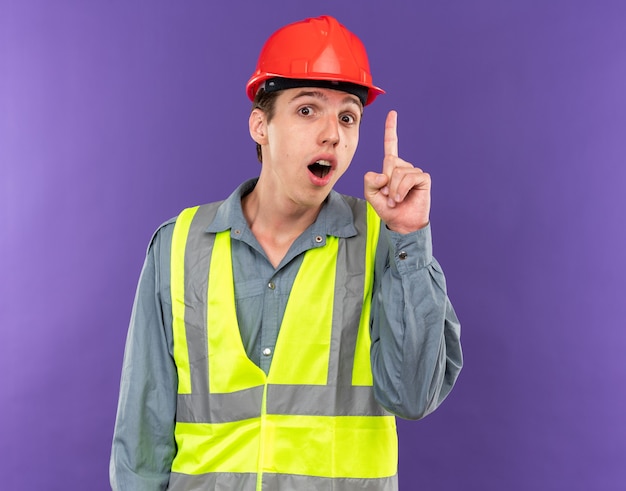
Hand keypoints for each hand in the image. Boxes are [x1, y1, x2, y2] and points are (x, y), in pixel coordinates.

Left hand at [364, 110, 430, 233]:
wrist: (402, 222)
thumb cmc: (388, 208)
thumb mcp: (371, 194)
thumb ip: (370, 181)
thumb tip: (384, 173)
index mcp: (391, 167)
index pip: (391, 144)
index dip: (391, 129)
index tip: (393, 113)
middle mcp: (403, 166)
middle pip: (389, 162)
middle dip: (384, 182)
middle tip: (387, 196)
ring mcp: (414, 171)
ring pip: (397, 172)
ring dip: (392, 189)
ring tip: (395, 200)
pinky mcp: (423, 178)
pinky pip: (408, 177)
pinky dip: (401, 190)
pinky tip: (401, 198)